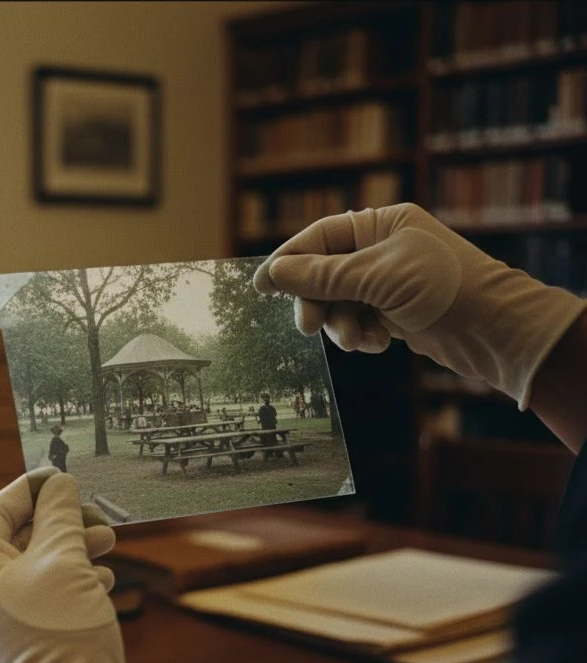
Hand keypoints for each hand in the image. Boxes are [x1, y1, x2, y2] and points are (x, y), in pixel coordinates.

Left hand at [0, 467, 163, 662]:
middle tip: (96, 513)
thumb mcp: (63, 559)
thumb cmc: (62, 630)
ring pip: (37, 567)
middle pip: (17, 538)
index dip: (29, 489)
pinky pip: (46, 595)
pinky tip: (103, 579)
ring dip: (73, 548)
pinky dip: (73, 579)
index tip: (61, 475)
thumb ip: (59, 516)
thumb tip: (58, 485)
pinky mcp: (27, 638)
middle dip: (60, 521)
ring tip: (109, 542)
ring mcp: (1, 619)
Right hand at [254, 203, 586, 407]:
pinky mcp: (396, 313)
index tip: (262, 286)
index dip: (289, 260)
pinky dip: (362, 336)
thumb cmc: (443, 289)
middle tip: (309, 325)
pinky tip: (378, 344)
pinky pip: (358, 322)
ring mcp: (389, 282)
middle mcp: (383, 249)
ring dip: (341, 325)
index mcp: (382, 224)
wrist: (494, 330)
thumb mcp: (375, 277)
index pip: (321, 236)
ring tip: (359, 340)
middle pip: (324, 273)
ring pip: (339, 303)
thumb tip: (273, 274)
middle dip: (318, 301)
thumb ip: (321, 275)